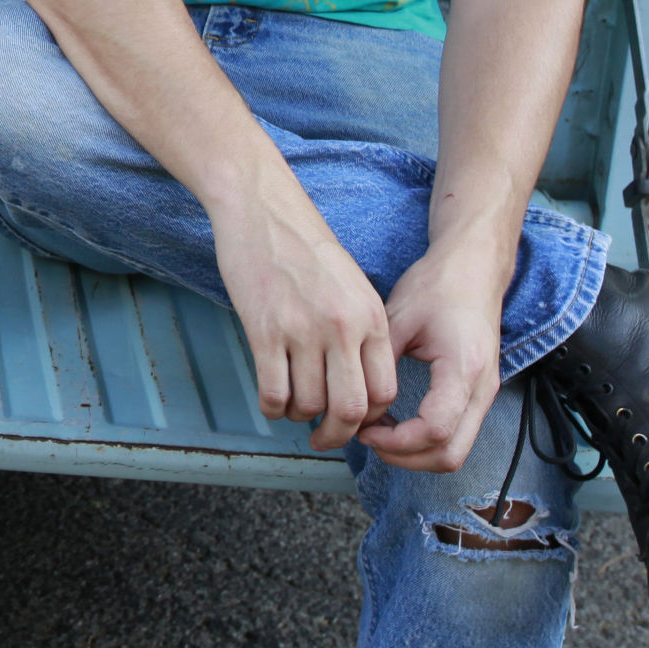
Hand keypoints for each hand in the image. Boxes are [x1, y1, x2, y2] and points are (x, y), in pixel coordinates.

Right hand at [211, 186, 398, 451]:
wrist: (263, 210)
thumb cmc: (305, 246)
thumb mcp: (352, 286)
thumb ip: (361, 330)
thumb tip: (357, 381)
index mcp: (371, 317)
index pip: (385, 392)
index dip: (369, 418)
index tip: (351, 420)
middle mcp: (343, 327)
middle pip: (352, 409)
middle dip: (337, 434)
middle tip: (323, 438)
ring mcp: (303, 330)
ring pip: (310, 405)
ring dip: (299, 417)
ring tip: (291, 409)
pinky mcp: (265, 330)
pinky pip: (274, 392)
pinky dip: (273, 408)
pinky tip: (270, 401)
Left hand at [358, 242, 509, 472]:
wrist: (473, 269)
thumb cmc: (436, 286)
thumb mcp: (396, 319)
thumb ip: (377, 364)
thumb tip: (353, 403)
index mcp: (463, 370)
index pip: (435, 431)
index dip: (395, 441)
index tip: (363, 429)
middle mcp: (482, 389)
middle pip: (450, 455)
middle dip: (405, 458)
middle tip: (367, 438)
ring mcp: (485, 394)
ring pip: (455, 451)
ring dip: (415, 453)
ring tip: (376, 430)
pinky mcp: (479, 393)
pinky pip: (457, 435)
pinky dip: (425, 441)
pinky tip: (394, 421)